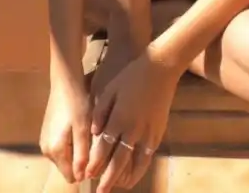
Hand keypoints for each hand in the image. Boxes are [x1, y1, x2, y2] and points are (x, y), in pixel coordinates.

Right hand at [39, 80, 91, 183]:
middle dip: (80, 161)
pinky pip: (61, 146)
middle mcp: (46, 150)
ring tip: (87, 136)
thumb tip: (82, 177)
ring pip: (64, 157)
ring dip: (75, 151)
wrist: (65, 81)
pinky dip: (70, 143)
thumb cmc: (76, 103)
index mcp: (55, 151)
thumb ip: (82, 154)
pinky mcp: (46, 132)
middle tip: (93, 144)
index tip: (96, 157)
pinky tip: (79, 129)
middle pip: (66, 167)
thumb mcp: (83, 129)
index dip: (85, 170)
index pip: (70, 176)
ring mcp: (44, 141)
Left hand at [85, 51, 180, 190]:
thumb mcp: (110, 89)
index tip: (87, 175)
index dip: (95, 163)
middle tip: (100, 192)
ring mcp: (148, 131)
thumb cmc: (132, 76)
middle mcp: (133, 129)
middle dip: (108, 178)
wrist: (161, 68)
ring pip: (136, 162)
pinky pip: (149, 154)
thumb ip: (100, 111)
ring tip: (118, 186)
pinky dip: (141, 167)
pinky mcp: (159, 130)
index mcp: (119, 118)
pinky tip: (136, 173)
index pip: (104, 147)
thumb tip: (94, 132)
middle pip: (118, 160)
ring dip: (125, 176)